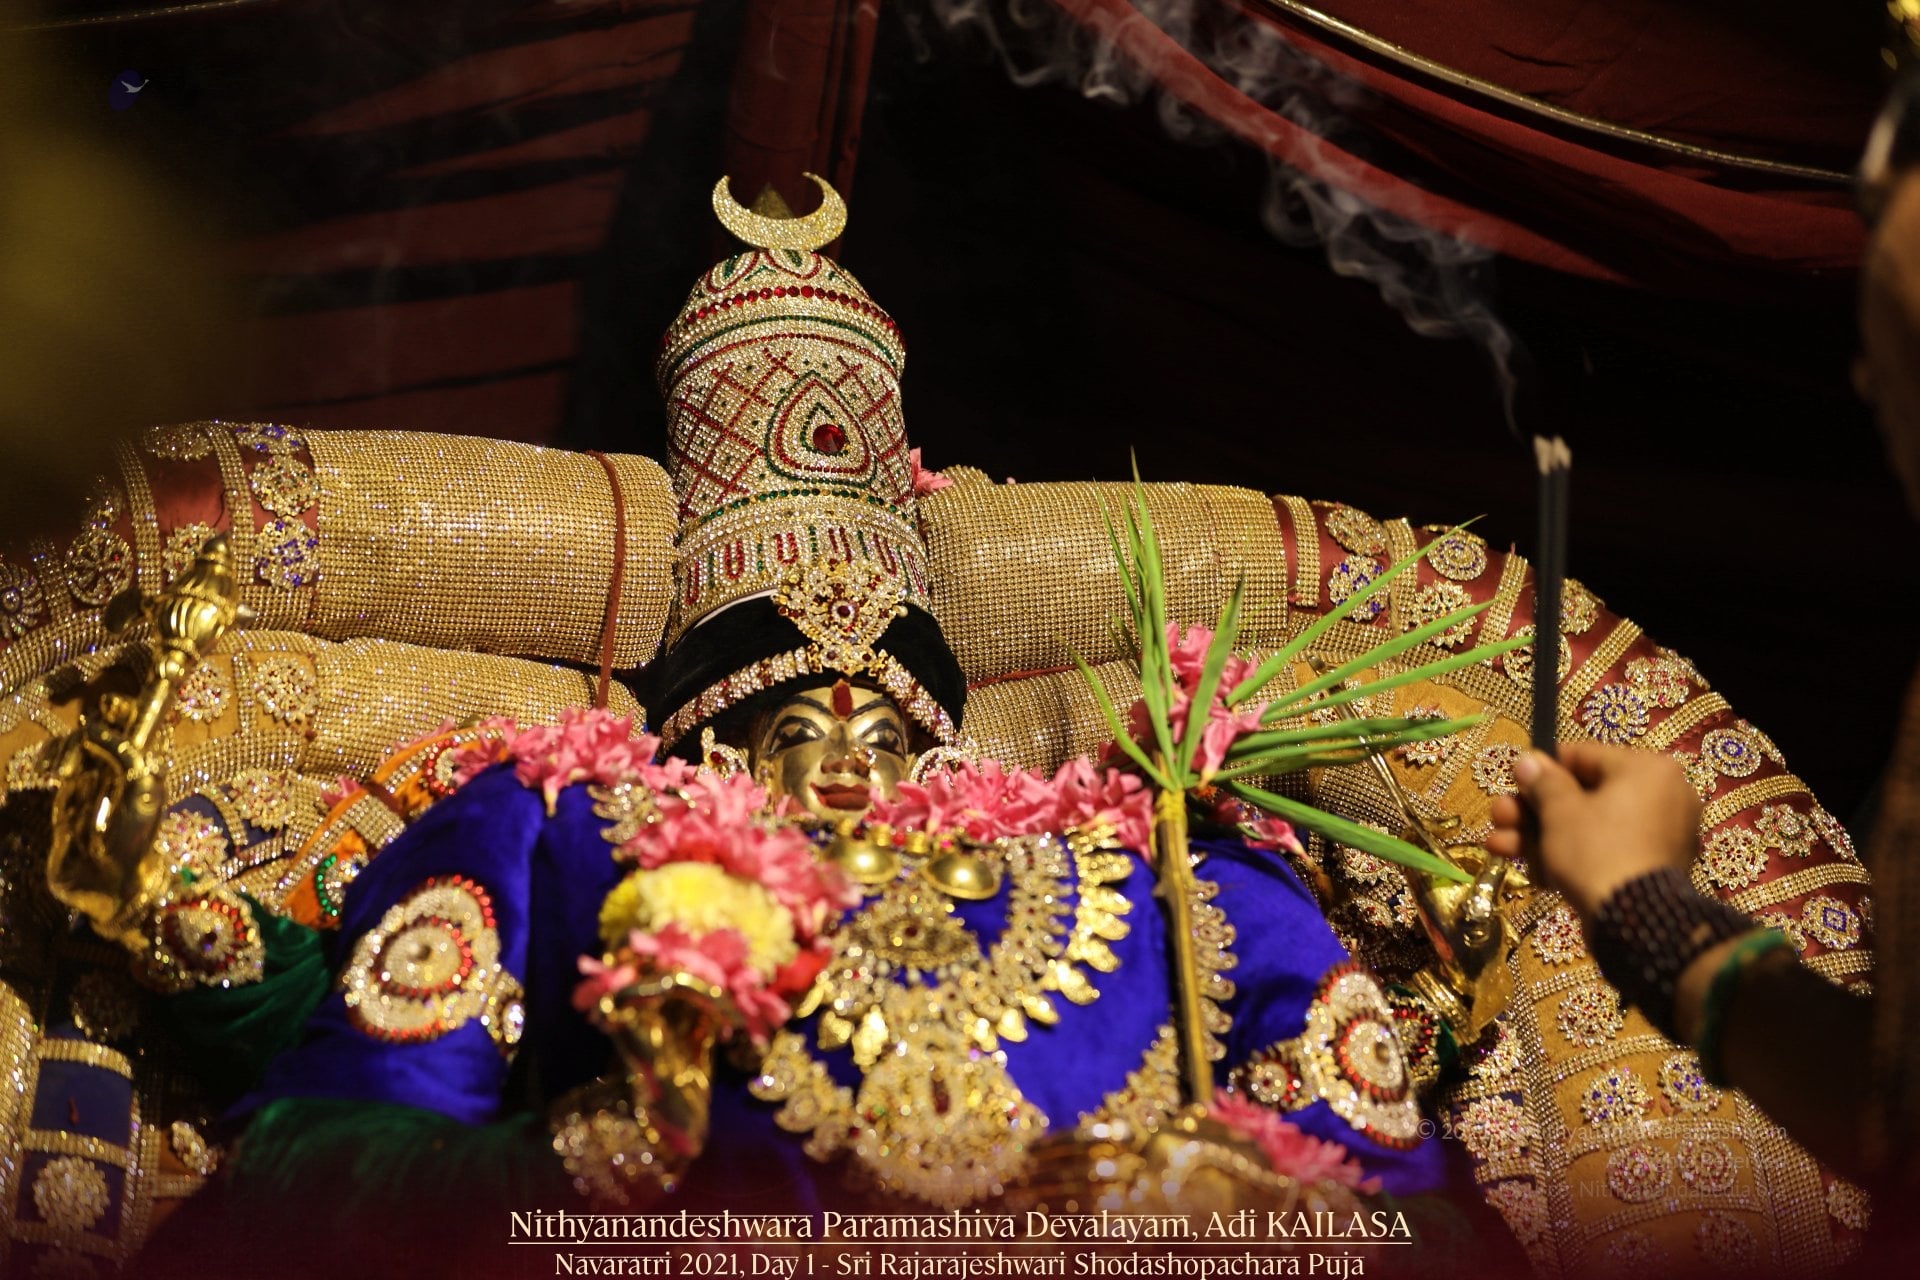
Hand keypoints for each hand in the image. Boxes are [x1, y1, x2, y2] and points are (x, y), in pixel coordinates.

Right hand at [1486, 742, 1699, 915]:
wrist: (1634, 923)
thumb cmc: (1596, 850)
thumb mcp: (1560, 811)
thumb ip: (1542, 781)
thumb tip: (1528, 759)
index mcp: (1648, 770)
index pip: (1584, 756)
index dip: (1541, 770)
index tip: (1512, 782)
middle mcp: (1661, 797)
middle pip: (1582, 796)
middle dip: (1532, 810)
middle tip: (1498, 817)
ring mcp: (1657, 837)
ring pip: (1587, 827)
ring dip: (1539, 836)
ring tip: (1497, 846)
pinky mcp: (1649, 870)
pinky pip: (1604, 852)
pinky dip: (1571, 858)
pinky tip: (1534, 874)